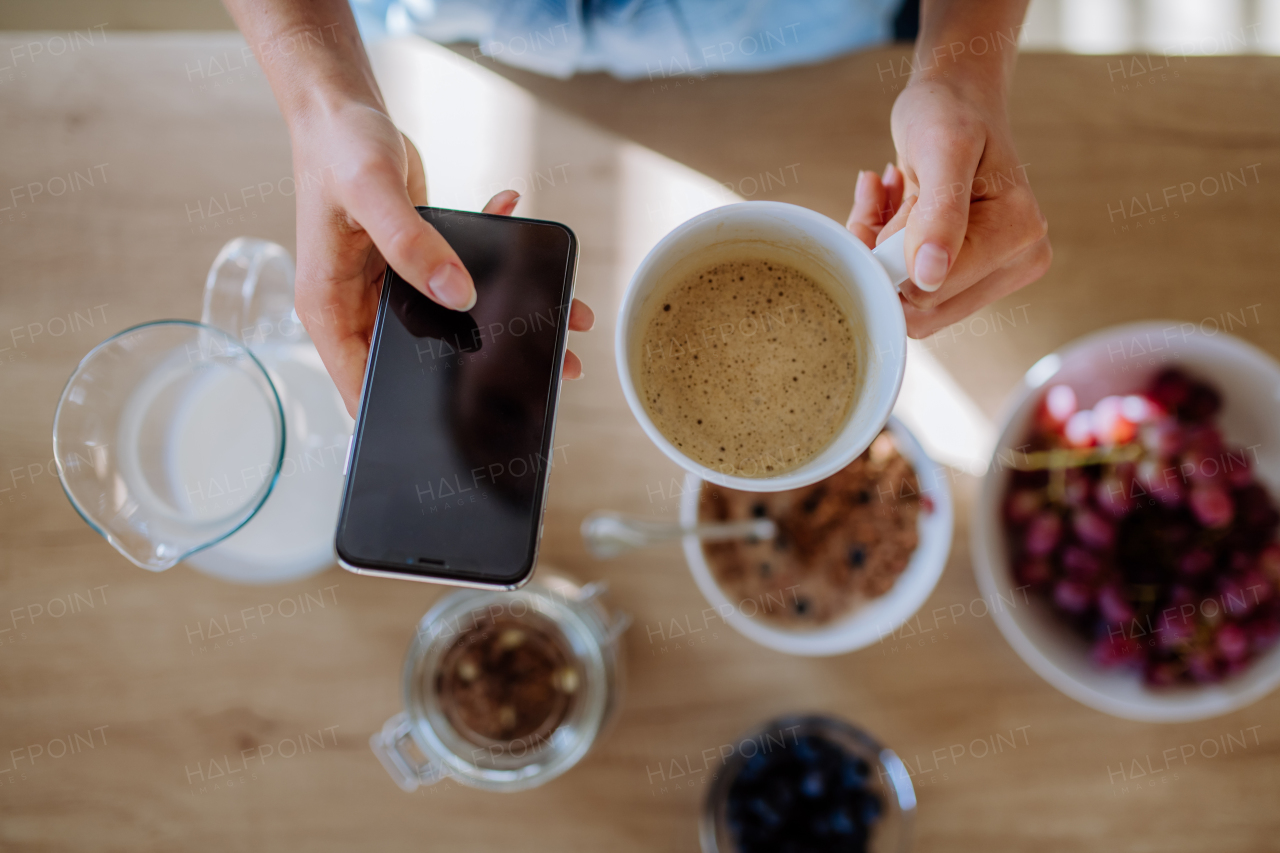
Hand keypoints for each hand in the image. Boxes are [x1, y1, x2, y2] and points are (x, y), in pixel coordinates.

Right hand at [291, 101, 592, 415]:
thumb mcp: (371, 191)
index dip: (405, 412)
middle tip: (551, 367)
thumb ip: (413, 244)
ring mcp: (389, 287)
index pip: (363, 385)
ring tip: (565, 316)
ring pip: (451, 322)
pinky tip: (516, 219)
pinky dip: (494, 256)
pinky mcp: (414, 263)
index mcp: (331, 307)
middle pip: (419, 359)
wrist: (342, 106)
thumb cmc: (337, 144)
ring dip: (505, 315)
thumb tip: (459, 294)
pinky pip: (459, 278)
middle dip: (483, 364)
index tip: (468, 421)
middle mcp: (359, 305)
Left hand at [845, 76, 1050, 338]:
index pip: (931, 291)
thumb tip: (929, 276)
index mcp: (1019, 238)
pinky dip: (887, 246)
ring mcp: (997, 271)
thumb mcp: (943, 149)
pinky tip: (892, 201)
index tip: (873, 209)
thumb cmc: (950, 111)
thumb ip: (939, 212)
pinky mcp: (973, 272)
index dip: (886, 261)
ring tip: (885, 196)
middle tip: (873, 201)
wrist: (957, 96)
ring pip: (911, 299)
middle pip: (922, 306)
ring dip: (881, 248)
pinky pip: (912, 286)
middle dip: (881, 256)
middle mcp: (1018, 262)